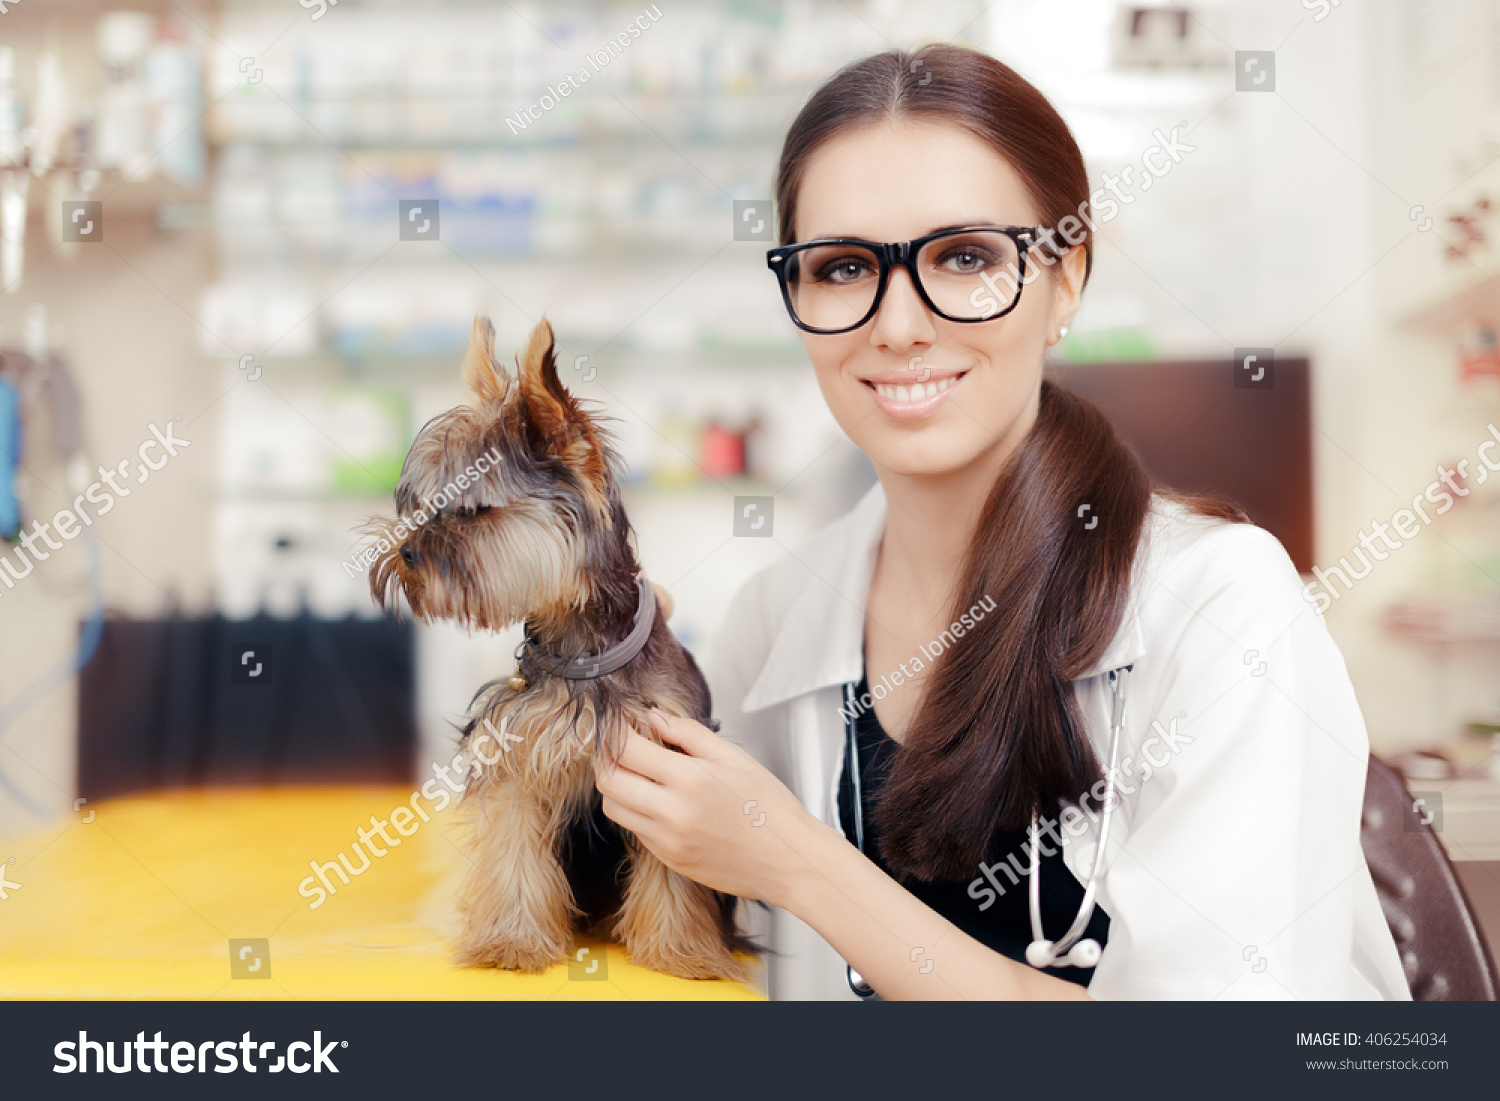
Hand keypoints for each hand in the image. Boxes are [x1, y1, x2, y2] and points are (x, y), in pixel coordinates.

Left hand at [593, 709, 819, 904]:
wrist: (788, 860)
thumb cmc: (769, 807)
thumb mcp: (733, 757)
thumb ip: (688, 733)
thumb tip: (653, 717)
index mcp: (690, 780)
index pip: (625, 750)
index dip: (614, 731)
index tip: (617, 721)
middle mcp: (672, 813)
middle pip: (608, 780)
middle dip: (606, 757)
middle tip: (620, 744)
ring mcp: (667, 841)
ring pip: (614, 808)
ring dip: (616, 786)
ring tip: (638, 772)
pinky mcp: (669, 859)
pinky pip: (635, 830)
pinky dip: (635, 810)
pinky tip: (658, 799)